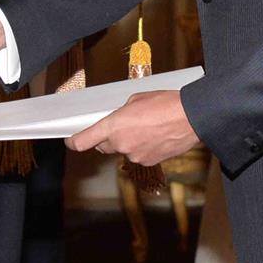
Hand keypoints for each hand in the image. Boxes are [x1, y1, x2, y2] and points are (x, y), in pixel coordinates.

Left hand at [67, 90, 199, 165]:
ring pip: (122, 150)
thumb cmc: (165, 104)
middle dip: (106, 138)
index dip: (74, 142)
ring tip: (146, 127)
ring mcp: (135, 156)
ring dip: (127, 141)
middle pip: (103, 146)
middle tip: (119, 126)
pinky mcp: (149, 162)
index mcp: (114, 126)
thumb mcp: (136, 100)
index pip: (84, 141)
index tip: (70, 141)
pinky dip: (141, 147)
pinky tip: (154, 136)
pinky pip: (138, 155)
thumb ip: (122, 113)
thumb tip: (120, 120)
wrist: (192, 118)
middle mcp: (121, 144)